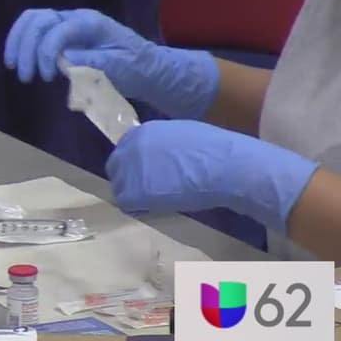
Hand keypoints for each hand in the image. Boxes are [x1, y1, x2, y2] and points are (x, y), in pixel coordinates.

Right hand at [3, 8, 219, 119]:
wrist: (146, 68)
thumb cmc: (135, 68)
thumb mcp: (119, 68)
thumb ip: (92, 62)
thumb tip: (63, 59)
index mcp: (91, 22)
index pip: (58, 28)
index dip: (45, 51)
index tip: (45, 76)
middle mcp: (75, 17)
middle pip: (38, 19)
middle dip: (25, 46)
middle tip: (25, 75)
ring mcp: (66, 24)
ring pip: (31, 20)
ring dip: (18, 42)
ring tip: (14, 66)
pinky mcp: (60, 35)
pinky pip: (34, 30)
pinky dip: (21, 43)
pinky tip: (18, 60)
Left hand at [106, 120, 318, 232]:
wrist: (224, 166)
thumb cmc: (215, 151)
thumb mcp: (183, 135)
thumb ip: (164, 144)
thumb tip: (162, 156)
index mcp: (143, 132)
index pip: (126, 150)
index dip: (136, 165)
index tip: (147, 175)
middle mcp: (130, 147)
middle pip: (116, 168)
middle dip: (130, 180)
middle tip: (149, 191)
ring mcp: (129, 169)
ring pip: (120, 188)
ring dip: (136, 195)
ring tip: (160, 200)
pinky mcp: (133, 191)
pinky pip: (127, 204)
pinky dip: (140, 208)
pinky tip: (159, 207)